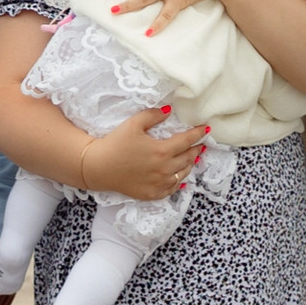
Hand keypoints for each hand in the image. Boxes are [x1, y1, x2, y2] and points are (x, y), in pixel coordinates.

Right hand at [87, 105, 209, 201]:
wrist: (99, 167)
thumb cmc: (116, 143)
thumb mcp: (134, 124)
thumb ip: (153, 115)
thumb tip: (169, 110)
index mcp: (162, 151)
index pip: (187, 141)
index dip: (198, 134)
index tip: (206, 129)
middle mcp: (164, 169)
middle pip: (188, 158)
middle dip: (196, 149)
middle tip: (201, 143)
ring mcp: (159, 184)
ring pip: (183, 174)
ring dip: (190, 164)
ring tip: (193, 157)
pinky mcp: (152, 194)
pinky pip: (172, 188)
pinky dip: (179, 181)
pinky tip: (180, 177)